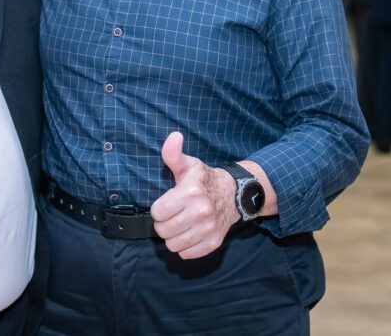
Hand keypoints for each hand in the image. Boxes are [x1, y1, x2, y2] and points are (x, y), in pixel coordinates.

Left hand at [150, 132, 238, 258]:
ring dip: (173, 236)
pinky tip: (189, 233)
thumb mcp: (188, 165)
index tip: (167, 202)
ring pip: (173, 245)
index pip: (157, 212)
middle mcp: (201, 212)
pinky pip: (187, 254)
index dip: (159, 208)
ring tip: (180, 224)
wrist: (233, 194)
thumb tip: (173, 137)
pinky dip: (185, 246)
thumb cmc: (205, 179)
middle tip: (173, 214)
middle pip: (163, 230)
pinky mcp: (214, 243)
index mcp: (191, 192)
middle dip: (164, 223)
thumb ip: (173, 154)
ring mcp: (208, 229)